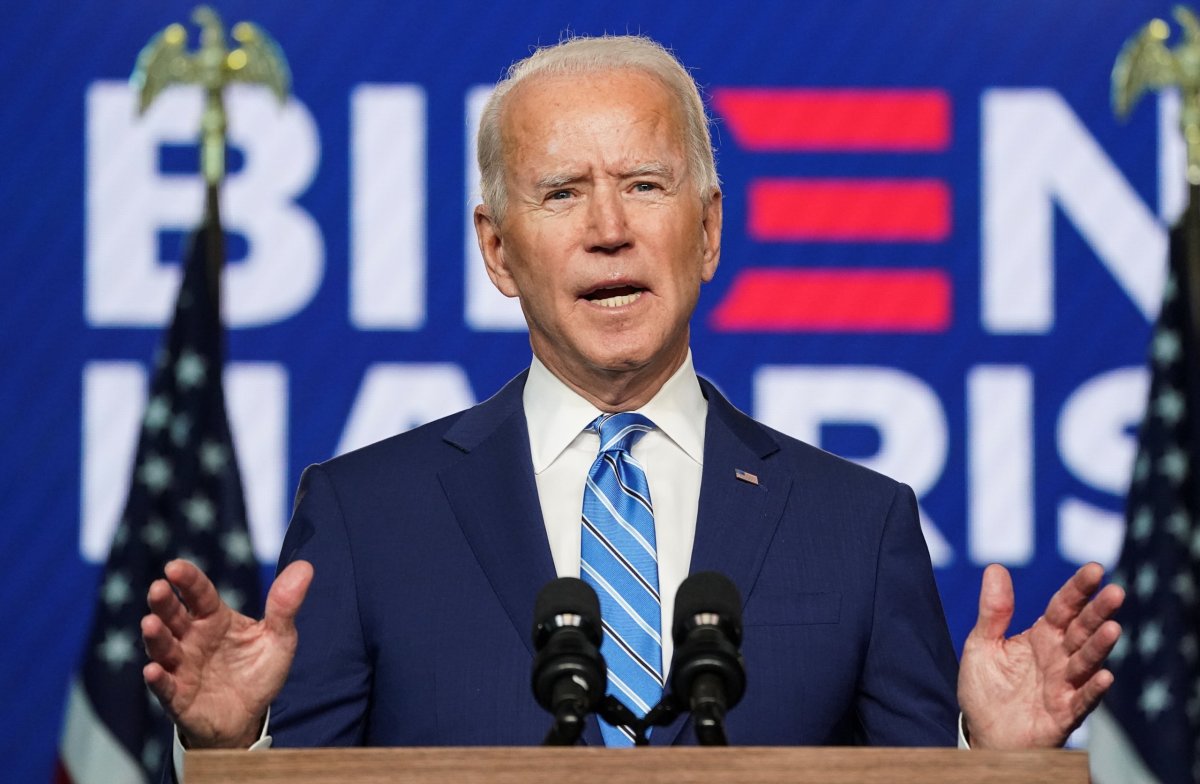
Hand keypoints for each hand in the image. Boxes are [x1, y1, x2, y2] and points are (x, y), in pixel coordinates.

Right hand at [141, 558, 312, 747]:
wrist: (248, 718)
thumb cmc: (258, 672)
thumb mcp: (278, 638)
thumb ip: (285, 605)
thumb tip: (305, 567)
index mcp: (214, 619)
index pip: (200, 594)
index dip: (188, 580)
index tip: (174, 566)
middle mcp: (192, 639)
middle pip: (174, 616)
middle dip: (164, 603)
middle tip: (158, 588)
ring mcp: (182, 667)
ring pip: (163, 648)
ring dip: (156, 636)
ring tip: (150, 623)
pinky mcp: (178, 697)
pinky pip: (165, 687)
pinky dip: (158, 679)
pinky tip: (152, 671)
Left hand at [958, 562, 1123, 748]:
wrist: (982, 732)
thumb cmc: (986, 688)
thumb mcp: (982, 644)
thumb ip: (993, 611)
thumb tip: (995, 567)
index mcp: (1042, 636)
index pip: (1064, 607)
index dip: (1078, 589)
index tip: (1094, 568)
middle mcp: (1058, 657)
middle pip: (1082, 630)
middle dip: (1098, 612)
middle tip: (1115, 592)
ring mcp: (1064, 685)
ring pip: (1086, 662)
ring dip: (1099, 647)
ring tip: (1112, 629)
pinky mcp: (1063, 714)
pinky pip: (1081, 701)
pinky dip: (1093, 690)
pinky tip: (1105, 676)